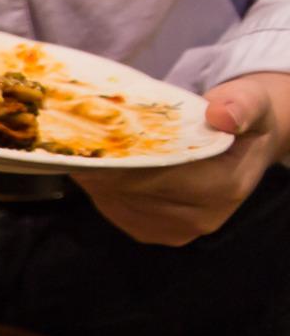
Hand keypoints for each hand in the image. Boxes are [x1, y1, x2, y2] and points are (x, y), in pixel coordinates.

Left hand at [74, 72, 289, 246]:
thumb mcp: (252, 102)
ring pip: (115, 198)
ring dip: (97, 171)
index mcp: (224, 188)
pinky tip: (97, 160)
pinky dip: (99, 183)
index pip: (161, 173)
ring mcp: (169, 231)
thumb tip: (221, 115)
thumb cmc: (243, 121)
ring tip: (88, 141)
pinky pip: (110, 207)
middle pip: (132, 187)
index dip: (129, 151)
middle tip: (83, 129)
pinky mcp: (147, 232)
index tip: (104, 129)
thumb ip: (241, 106)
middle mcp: (197, 219)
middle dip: (108, 159)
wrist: (242, 148)